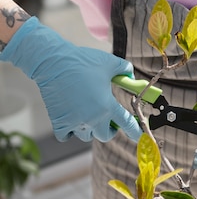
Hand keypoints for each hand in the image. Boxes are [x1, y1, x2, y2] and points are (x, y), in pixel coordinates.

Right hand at [0, 17, 141, 142]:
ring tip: (87, 113)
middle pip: (106, 135)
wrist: (54, 62)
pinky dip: (69, 130)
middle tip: (108, 120)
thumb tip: (131, 77)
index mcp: (108, 105)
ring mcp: (75, 122)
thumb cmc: (82, 62)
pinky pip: (66, 135)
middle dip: (109, 129)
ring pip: (86, 135)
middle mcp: (93, 118)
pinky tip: (71, 118)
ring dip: (89, 128)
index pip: (127, 124)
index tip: (139, 136)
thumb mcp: (109, 63)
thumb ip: (125, 70)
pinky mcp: (59, 123)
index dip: (135, 131)